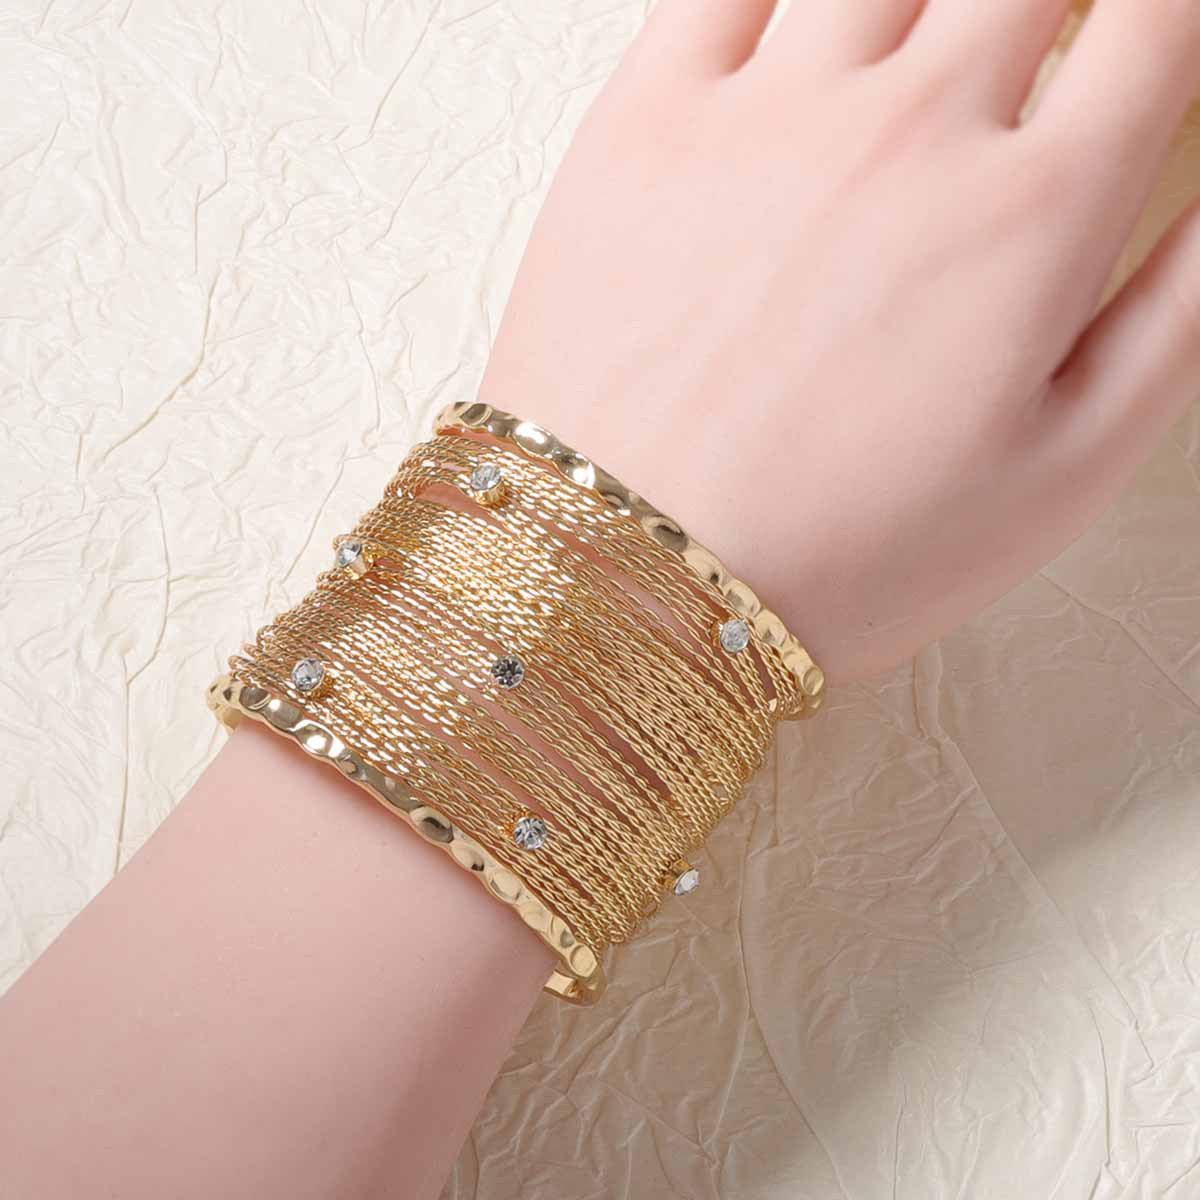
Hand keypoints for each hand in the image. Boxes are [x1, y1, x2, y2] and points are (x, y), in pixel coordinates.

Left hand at [479, 0, 1199, 682]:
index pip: (1155, 16)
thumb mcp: (1061, 479)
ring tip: (919, 51)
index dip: (1162, 12)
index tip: (1142, 39)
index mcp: (1031, 214)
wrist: (630, 580)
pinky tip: (804, 30)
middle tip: (1022, 56)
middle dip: (1047, 0)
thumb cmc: (844, 559)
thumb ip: (1179, 314)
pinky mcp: (639, 125)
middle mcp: (905, 129)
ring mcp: (762, 113)